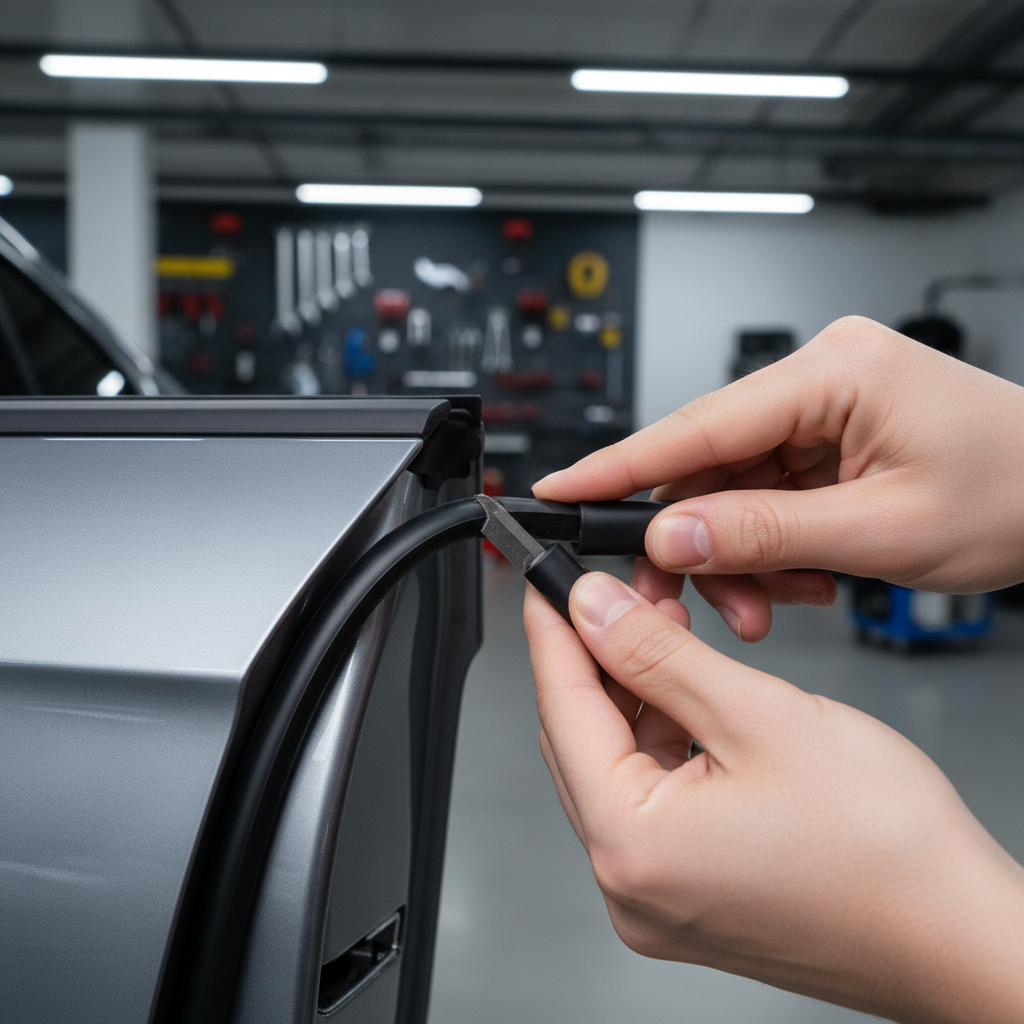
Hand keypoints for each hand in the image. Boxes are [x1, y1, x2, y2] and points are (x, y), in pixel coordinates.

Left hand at [525, 573, 1023, 1022]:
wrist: (957, 935)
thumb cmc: (888, 850)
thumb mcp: (757, 715)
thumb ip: (659, 657)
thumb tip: (595, 610)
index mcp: (632, 847)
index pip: (560, 710)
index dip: (553, 634)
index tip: (548, 585)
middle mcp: (631, 886)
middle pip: (582, 739)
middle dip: (600, 656)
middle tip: (624, 592)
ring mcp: (660, 898)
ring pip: (619, 765)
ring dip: (637, 692)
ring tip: (666, 627)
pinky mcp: (691, 896)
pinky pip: (651, 800)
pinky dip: (663, 738)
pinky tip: (687, 691)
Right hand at [534, 317, 1023, 641]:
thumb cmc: (1018, 492)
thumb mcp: (883, 530)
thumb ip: (765, 534)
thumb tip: (673, 536)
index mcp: (837, 373)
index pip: (698, 422)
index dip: (621, 465)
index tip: (561, 489)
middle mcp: (821, 378)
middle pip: (709, 461)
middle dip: (694, 538)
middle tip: (685, 601)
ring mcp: (824, 406)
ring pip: (732, 486)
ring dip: (735, 553)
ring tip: (764, 604)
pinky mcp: (830, 435)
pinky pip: (767, 493)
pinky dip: (766, 545)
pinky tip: (792, 581)